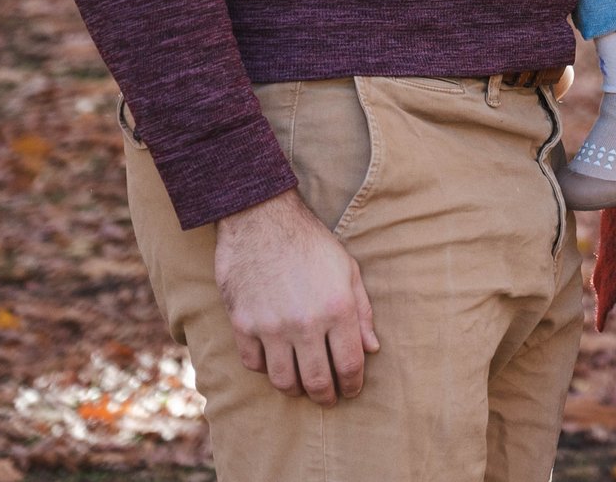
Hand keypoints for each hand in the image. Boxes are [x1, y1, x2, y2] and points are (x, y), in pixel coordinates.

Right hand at [213, 189, 379, 404]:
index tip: (352, 390)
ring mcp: (271, 325)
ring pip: (283, 380)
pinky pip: (253, 364)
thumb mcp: (347, 269)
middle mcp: (305, 322)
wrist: (260, 217)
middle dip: (326, 397)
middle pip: (318, 381)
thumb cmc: (309, 241)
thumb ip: (362, 311)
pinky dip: (265, 369)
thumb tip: (372, 348)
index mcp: (337, 308)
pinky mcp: (243, 323)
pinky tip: (274, 361)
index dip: (354, 384)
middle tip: (328, 398)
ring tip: (301, 384)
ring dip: (295, 389)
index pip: (351, 364)